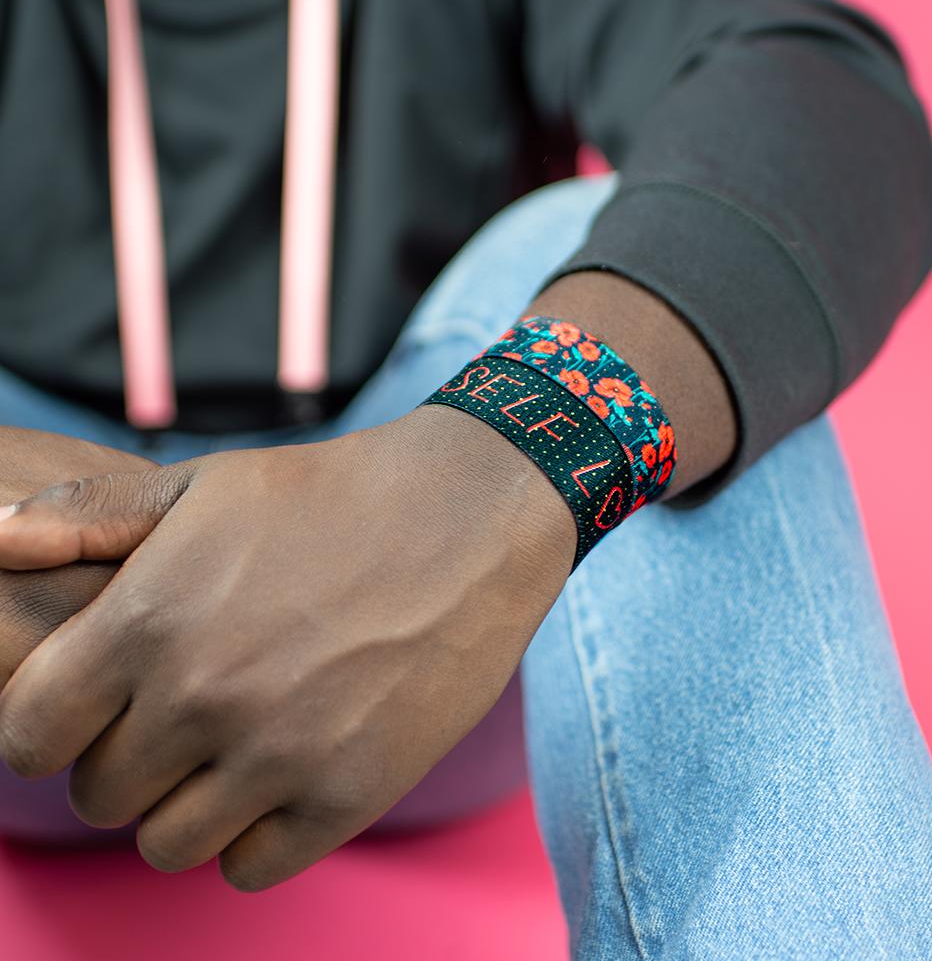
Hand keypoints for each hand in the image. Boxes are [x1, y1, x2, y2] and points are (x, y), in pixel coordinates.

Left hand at [0, 407, 573, 889]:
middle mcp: (203, 698)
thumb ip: (91, 515)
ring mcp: (279, 754)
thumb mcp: (206, 484)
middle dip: (128, 760)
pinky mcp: (350, 794)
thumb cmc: (333, 495)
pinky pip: (252, 868)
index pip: (27, 737)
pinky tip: (286, 770)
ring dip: (189, 804)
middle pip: (101, 797)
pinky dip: (256, 833)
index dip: (49, 726)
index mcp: (149, 622)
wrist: (467, 515)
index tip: (92, 710)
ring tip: (236, 745)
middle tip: (182, 714)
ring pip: (170, 845)